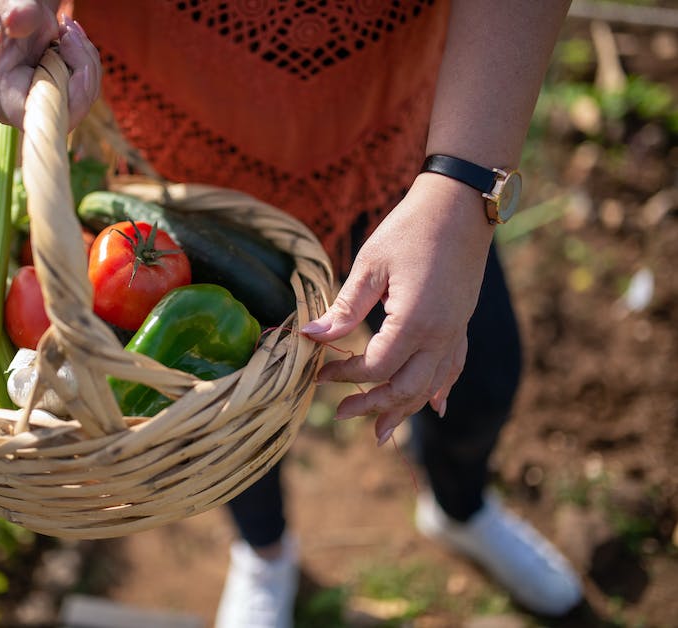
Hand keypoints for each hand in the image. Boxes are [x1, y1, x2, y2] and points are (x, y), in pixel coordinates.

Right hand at [0, 0, 100, 128]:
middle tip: (68, 31)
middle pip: (72, 109)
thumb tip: (16, 21)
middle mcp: (24, 108)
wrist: (11, 5)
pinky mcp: (56, 95)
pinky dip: (86, 60)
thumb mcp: (7, 1)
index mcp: (3, 97)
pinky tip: (70, 38)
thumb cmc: (4, 3)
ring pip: (84, 97)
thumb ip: (17, 12)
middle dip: (82, 67)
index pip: (46, 118)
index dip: (71, 97)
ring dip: (85, 59)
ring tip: (66, 29)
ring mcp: (42, 103)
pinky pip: (86, 87)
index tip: (73, 56)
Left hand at [301, 173, 494, 445]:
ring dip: (404, 410)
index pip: (375, 367)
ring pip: (431, 386)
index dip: (345, 375)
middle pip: (405, 388)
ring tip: (381, 432)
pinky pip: (453, 367)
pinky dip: (441, 390)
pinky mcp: (461, 323)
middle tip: (341, 414)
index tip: (321, 372)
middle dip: (373, 406)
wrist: (460, 205)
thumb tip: (311, 337)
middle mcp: (440, 335)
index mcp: (414, 321)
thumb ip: (344, 308)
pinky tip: (435, 407)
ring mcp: (455, 331)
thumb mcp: (369, 265)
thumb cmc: (410, 229)